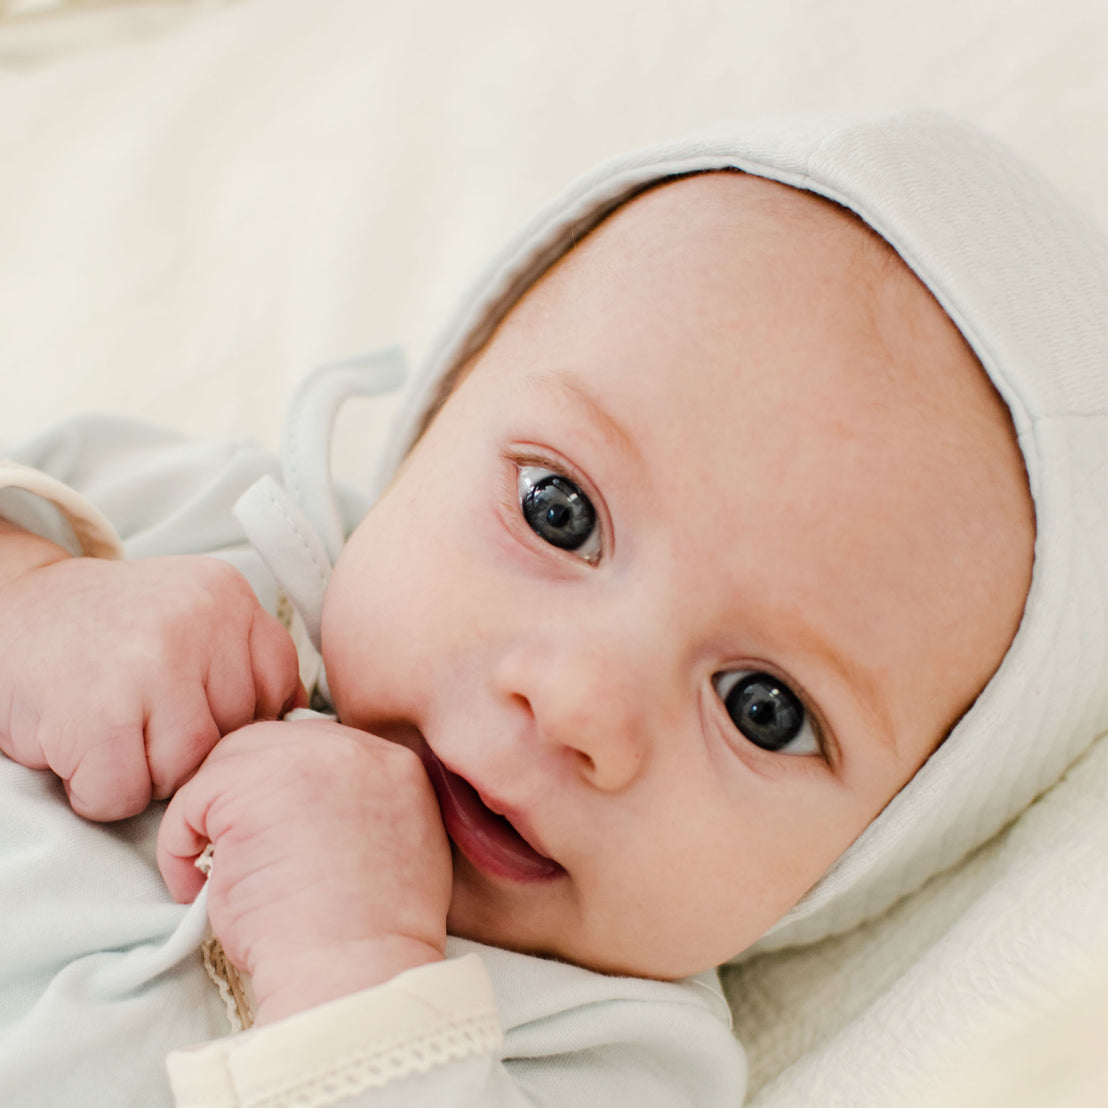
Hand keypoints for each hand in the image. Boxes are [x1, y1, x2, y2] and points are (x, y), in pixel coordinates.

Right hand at [0, 544, 302, 819]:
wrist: (10, 611)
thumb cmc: (110, 633)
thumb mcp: (191, 616)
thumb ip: (245, 655)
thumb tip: (299, 721)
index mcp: (228, 595)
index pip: (277, 686)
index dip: (234, 716)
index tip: (191, 709)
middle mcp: (198, 621)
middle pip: (232, 734)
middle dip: (187, 748)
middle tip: (139, 722)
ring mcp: (149, 664)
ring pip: (185, 769)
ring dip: (144, 774)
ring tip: (110, 735)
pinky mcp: (97, 713)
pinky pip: (125, 793)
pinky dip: (99, 792)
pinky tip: (80, 751)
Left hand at [157, 719, 451, 1023]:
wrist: (354, 975)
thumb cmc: (367, 939)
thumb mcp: (391, 849)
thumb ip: (361, 807)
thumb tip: (301, 807)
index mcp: (398, 765)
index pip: (322, 748)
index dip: (286, 790)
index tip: (272, 835)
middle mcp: (359, 749)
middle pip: (275, 741)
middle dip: (245, 793)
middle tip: (233, 851)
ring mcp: (308, 758)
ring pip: (232, 759)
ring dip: (213, 813)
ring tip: (216, 873)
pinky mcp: (253, 784)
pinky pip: (194, 797)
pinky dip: (180, 843)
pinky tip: (197, 887)